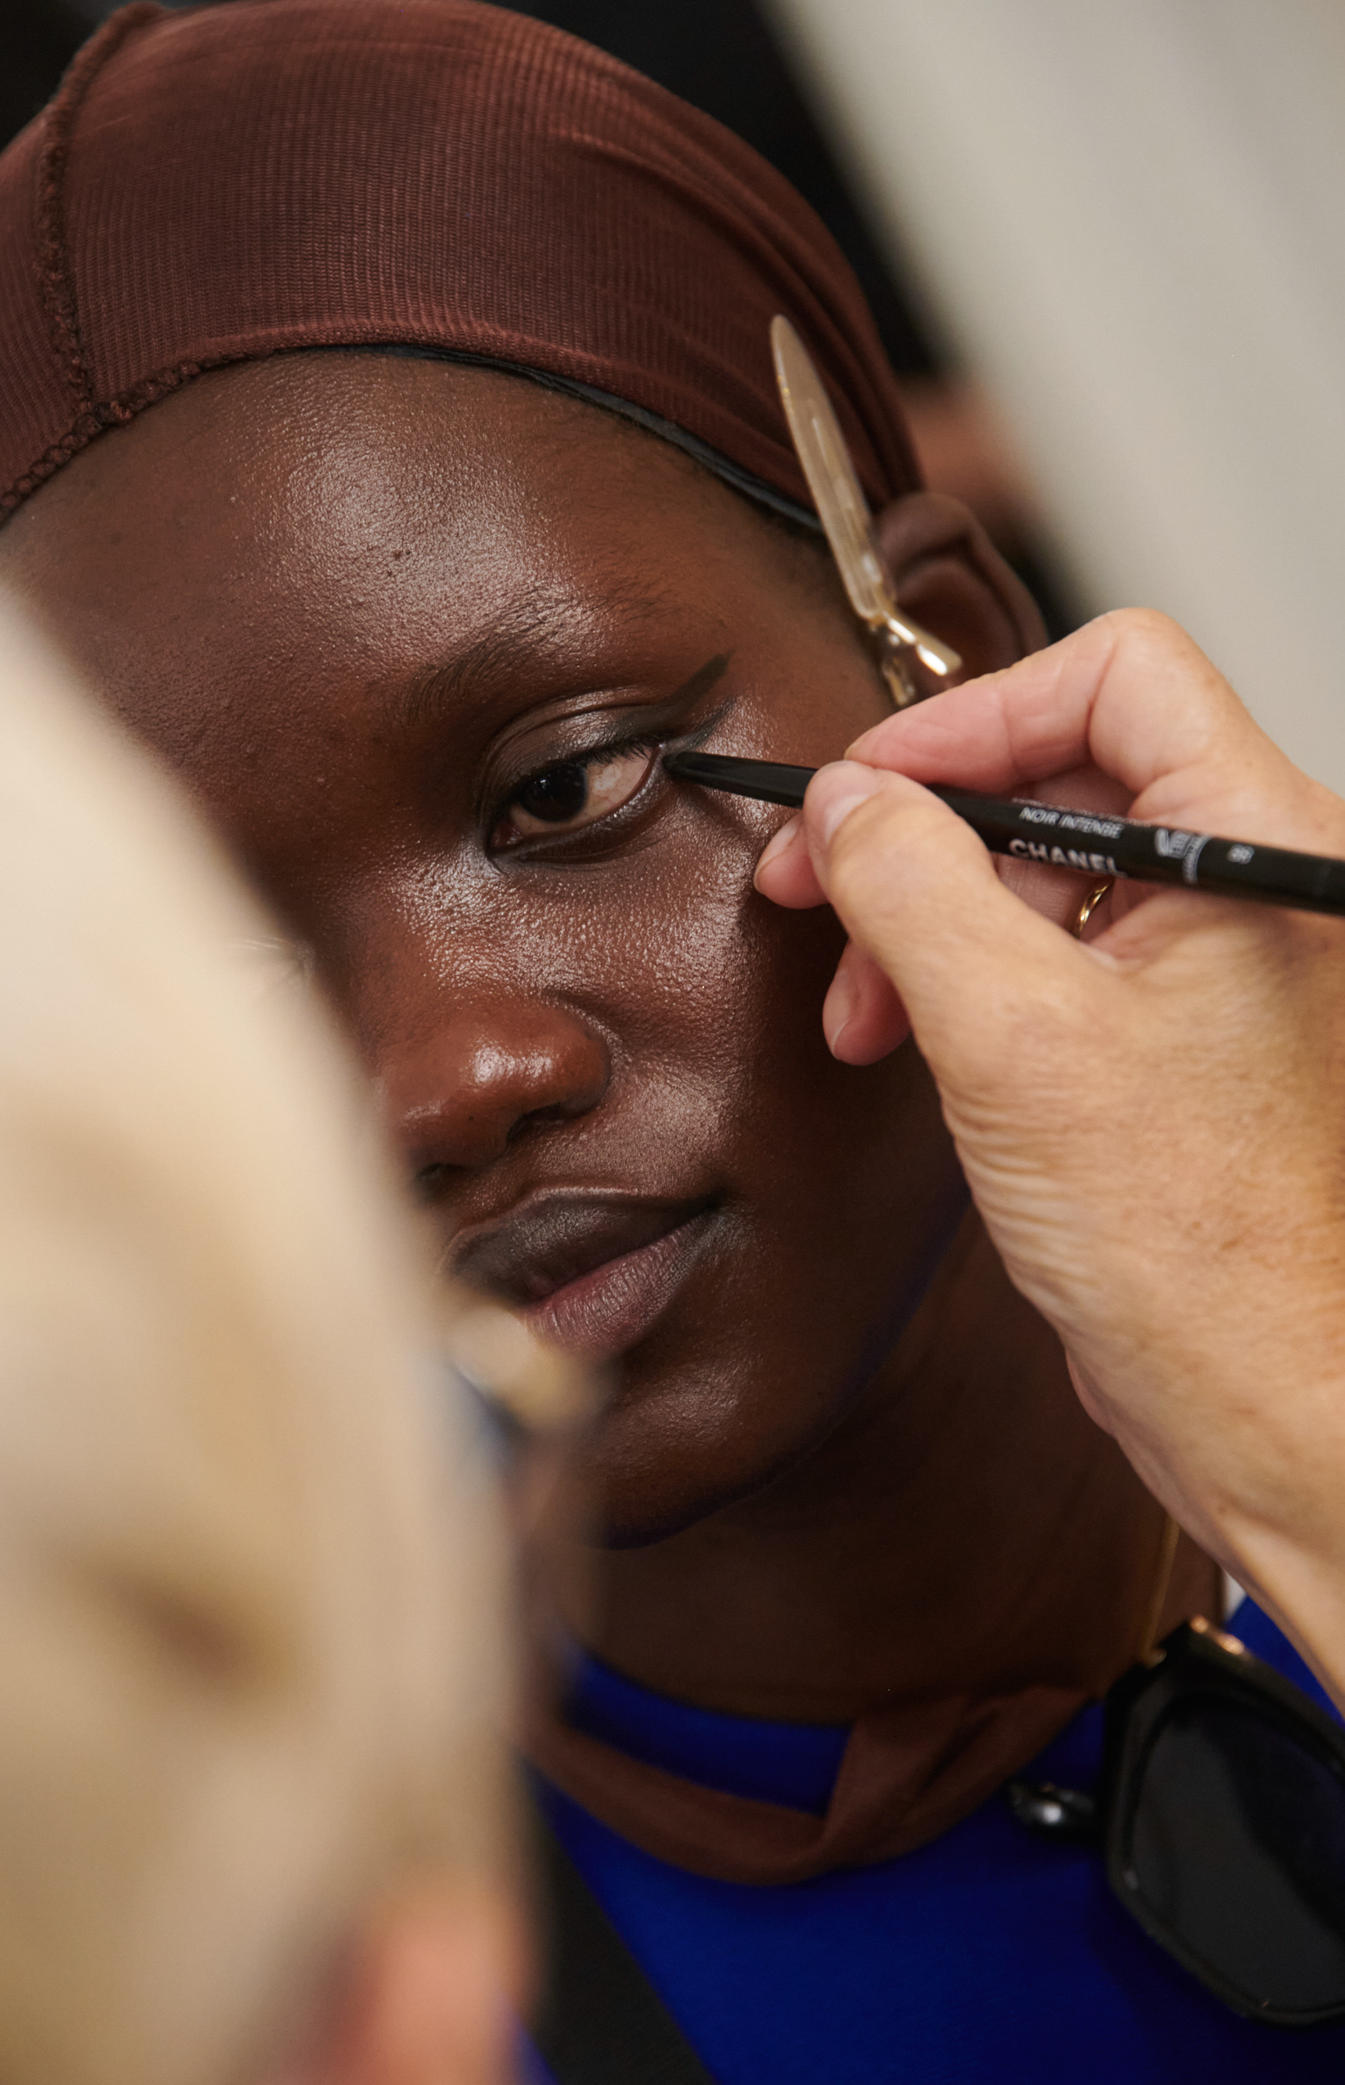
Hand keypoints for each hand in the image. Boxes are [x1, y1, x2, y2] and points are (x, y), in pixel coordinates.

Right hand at [755, 611, 1344, 1704]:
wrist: (1264, 1408)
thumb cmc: (1196, 1253)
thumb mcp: (1008, 1037)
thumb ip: (914, 888)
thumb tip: (847, 800)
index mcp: (1260, 848)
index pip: (1118, 676)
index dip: (973, 716)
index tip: (869, 786)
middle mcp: (1255, 891)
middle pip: (1070, 771)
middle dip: (927, 832)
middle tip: (820, 883)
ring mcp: (1223, 968)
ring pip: (1053, 870)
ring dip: (933, 920)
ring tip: (861, 1005)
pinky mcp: (1183, 1040)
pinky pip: (1064, 957)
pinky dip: (972, 983)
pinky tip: (912, 1039)